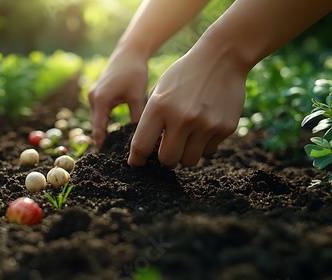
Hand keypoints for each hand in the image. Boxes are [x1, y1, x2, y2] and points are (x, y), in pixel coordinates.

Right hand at [88, 48, 148, 147]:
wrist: (129, 52)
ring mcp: (93, 95)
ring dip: (103, 131)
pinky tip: (113, 131)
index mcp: (101, 100)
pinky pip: (99, 112)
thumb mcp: (136, 96)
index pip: (98, 128)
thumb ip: (136, 117)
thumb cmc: (134, 72)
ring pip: (97, 119)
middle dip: (103, 139)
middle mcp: (93, 98)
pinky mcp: (97, 93)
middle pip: (96, 125)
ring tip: (113, 147)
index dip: (102, 143)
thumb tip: (140, 137)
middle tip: (112, 156)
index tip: (106, 158)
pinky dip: (104, 122)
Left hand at [127, 48, 246, 167]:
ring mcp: (205, 124)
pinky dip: (203, 145)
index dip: (137, 159)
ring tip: (186, 138)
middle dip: (165, 160)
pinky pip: (208, 151)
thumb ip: (151, 118)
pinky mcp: (224, 128)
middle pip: (168, 160)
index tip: (137, 163)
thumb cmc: (184, 75)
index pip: (142, 145)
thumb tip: (144, 148)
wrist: (222, 57)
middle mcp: (182, 118)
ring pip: (189, 161)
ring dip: (184, 155)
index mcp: (159, 107)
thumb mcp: (160, 90)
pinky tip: (204, 127)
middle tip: (167, 151)